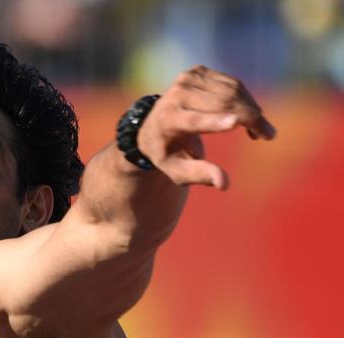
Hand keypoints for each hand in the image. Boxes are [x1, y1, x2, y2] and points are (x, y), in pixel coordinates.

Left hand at [138, 65, 275, 189]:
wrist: (152, 125)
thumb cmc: (168, 153)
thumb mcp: (177, 170)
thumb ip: (199, 175)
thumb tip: (224, 183)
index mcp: (168, 120)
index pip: (192, 121)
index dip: (214, 122)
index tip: (235, 123)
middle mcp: (176, 95)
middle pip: (221, 104)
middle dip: (250, 119)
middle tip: (269, 135)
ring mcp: (186, 80)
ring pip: (232, 91)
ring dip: (251, 110)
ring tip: (258, 131)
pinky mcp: (197, 72)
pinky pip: (232, 84)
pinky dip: (245, 100)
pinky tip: (246, 117)